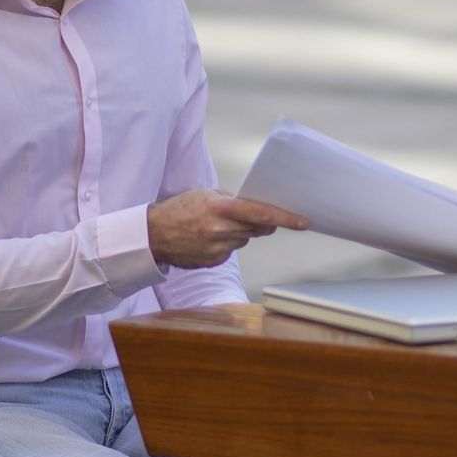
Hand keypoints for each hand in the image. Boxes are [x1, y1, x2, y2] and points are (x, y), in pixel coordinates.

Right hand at [147, 189, 307, 268]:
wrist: (152, 235)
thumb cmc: (180, 209)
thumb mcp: (206, 195)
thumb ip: (233, 201)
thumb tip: (258, 208)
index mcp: (220, 208)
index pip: (261, 213)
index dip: (285, 218)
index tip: (303, 221)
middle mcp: (220, 230)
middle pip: (258, 229)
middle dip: (263, 224)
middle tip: (262, 219)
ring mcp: (217, 248)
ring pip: (245, 240)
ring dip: (240, 233)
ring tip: (219, 226)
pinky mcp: (214, 261)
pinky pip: (231, 251)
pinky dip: (227, 244)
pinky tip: (209, 238)